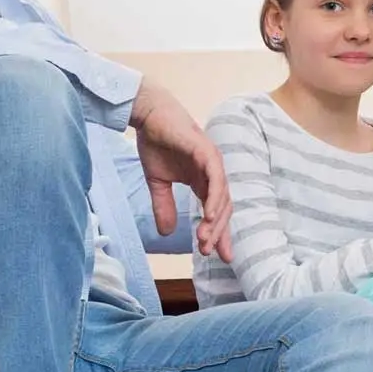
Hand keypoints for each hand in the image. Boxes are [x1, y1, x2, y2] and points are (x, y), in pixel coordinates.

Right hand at [131, 78, 232, 262]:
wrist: (149, 115)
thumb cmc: (155, 143)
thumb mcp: (158, 182)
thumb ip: (164, 205)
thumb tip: (166, 233)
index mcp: (203, 181)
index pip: (216, 212)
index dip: (218, 234)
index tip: (217, 256)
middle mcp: (213, 174)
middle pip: (223, 208)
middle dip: (219, 233)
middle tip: (212, 254)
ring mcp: (213, 163)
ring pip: (221, 197)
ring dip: (215, 220)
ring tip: (207, 240)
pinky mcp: (207, 153)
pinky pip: (216, 179)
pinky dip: (215, 198)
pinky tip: (210, 216)